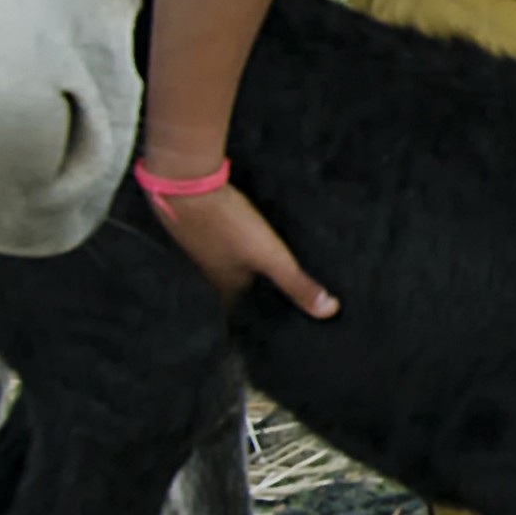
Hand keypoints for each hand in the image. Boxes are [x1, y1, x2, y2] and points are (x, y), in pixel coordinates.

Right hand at [146, 176, 336, 316]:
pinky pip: (221, 244)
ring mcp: (202, 249)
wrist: (186, 185)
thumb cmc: (228, 225)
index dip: (258, 321)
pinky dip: (235, 246)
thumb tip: (329, 312)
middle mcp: (211, 273)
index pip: (241, 314)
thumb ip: (296, 283)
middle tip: (280, 298)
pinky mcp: (200, 226)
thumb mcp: (270, 255)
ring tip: (268, 271)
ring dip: (246, 269)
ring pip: (228, 266)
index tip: (275, 329)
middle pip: (236, 289)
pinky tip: (245, 239)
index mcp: (226, 286)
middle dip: (256, 293)